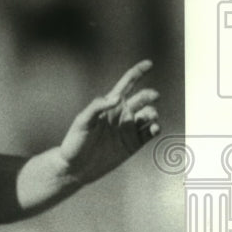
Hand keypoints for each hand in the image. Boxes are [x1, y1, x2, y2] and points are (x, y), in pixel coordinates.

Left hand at [57, 59, 160, 185]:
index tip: (149, 63)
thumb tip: (116, 98)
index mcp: (109, 105)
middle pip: (141, 99)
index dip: (137, 72)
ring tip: (150, 117)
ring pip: (148, 115)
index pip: (126, 84)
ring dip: (152, 113)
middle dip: (149, 95)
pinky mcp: (134, 144)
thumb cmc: (76, 141)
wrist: (77, 167)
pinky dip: (155, 129)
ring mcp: (129, 129)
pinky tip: (154, 128)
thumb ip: (97, 107)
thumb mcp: (82, 122)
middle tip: (152, 96)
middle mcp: (122, 114)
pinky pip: (150, 133)